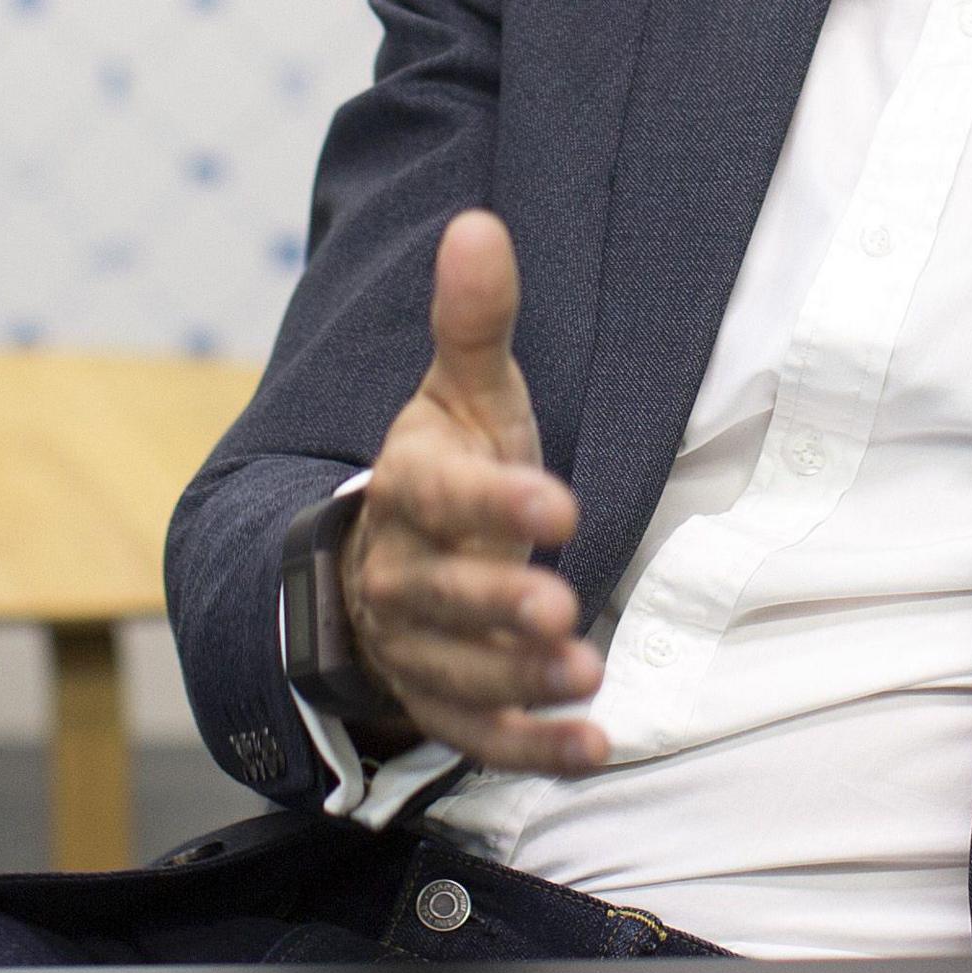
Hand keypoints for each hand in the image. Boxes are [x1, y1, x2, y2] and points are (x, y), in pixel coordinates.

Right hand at [339, 209, 610, 775]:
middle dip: (498, 606)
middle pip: (440, 596)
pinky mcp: (440, 702)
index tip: (559, 505)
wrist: (380, 562)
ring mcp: (416, 645)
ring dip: (520, 679)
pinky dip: (531, 749)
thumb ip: (474, 321)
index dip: (495, 501)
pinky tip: (592, 746)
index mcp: (411, 489)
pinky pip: (477, 735)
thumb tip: (479, 223)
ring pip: (457, 671)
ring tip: (586, 674)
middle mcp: (403, 572)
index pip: (441, 495)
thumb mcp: (463, 395)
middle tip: (560, 611)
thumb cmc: (448, 469)